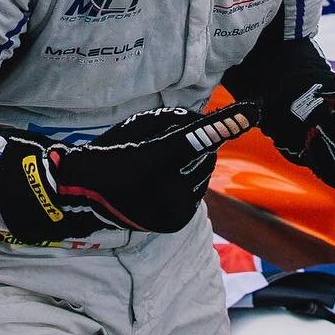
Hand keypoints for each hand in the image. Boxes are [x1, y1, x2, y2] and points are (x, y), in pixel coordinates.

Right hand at [0, 103, 257, 242]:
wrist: (83, 196)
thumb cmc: (109, 153)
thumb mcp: (135, 128)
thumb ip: (169, 123)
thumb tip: (199, 121)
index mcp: (151, 160)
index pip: (195, 138)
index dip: (223, 125)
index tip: (250, 112)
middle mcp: (163, 188)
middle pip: (204, 156)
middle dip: (200, 144)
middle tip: (177, 141)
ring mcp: (170, 210)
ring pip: (203, 176)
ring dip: (195, 164)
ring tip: (167, 165)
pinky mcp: (174, 223)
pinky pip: (196, 195)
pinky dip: (189, 184)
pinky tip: (166, 182)